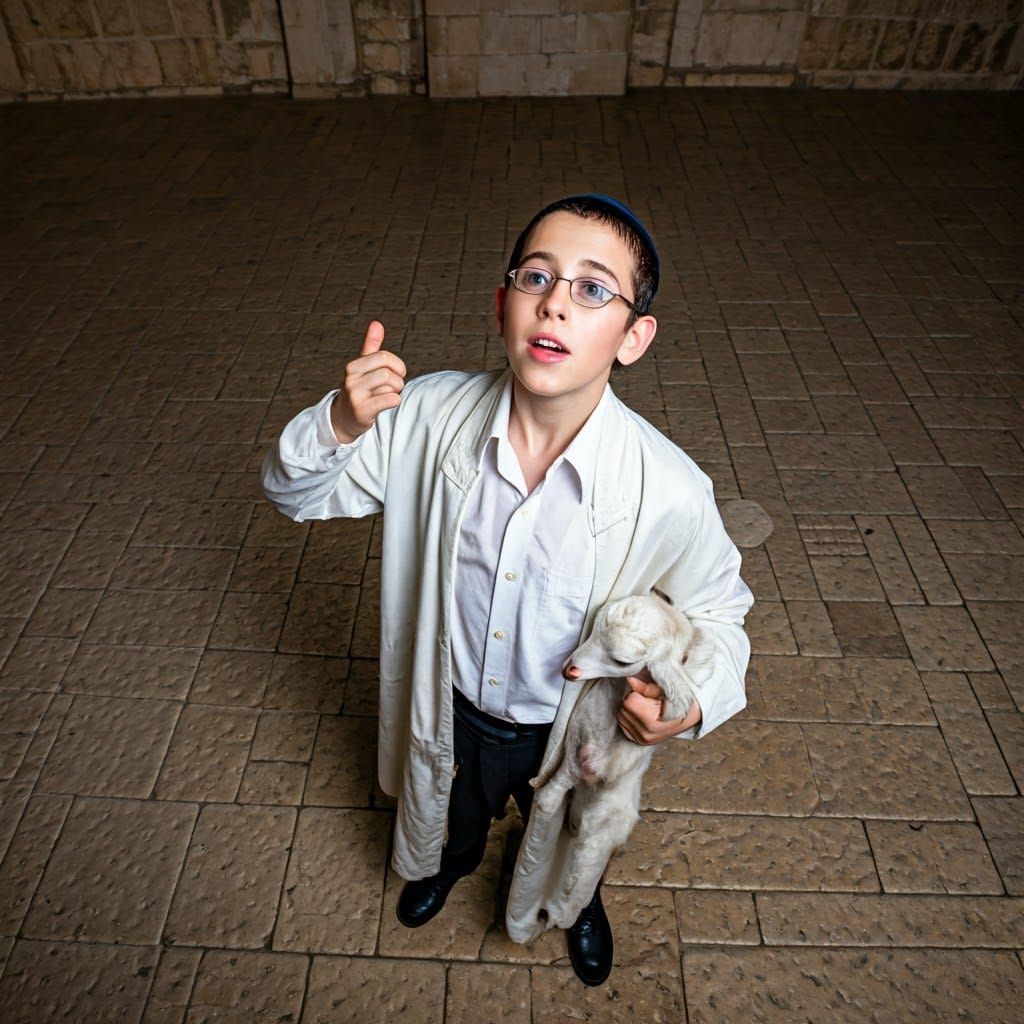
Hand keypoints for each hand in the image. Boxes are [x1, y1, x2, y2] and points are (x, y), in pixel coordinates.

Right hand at [330, 320, 406, 443]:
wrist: (344, 418)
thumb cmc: (358, 389)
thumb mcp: (362, 367)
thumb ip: (371, 346)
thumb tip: (377, 323)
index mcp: (353, 367)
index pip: (383, 357)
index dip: (397, 365)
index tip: (398, 372)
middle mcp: (351, 379)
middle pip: (388, 372)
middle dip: (398, 380)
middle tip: (394, 386)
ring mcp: (356, 395)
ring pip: (391, 386)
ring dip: (397, 391)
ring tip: (389, 395)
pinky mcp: (363, 411)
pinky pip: (391, 399)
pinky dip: (395, 401)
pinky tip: (387, 404)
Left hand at [616, 669, 701, 744]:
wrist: (689, 716)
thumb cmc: (679, 701)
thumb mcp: (665, 691)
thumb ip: (646, 687)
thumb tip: (630, 680)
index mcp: (652, 724)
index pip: (629, 702)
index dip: (637, 693)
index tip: (648, 694)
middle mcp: (646, 735)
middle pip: (623, 709)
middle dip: (633, 700)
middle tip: (648, 700)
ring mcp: (643, 740)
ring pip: (621, 717)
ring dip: (630, 709)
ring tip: (647, 707)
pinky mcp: (640, 741)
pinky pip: (623, 725)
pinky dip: (629, 717)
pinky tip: (642, 715)